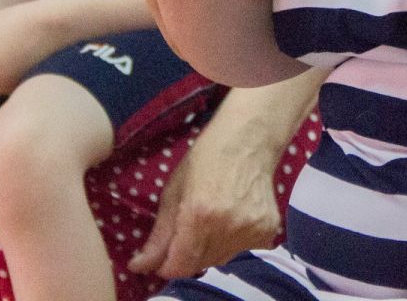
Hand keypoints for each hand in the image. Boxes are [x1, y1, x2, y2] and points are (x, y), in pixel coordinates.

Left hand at [128, 126, 282, 277]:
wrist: (249, 140)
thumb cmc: (206, 157)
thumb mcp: (174, 191)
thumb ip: (159, 234)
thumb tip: (139, 266)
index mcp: (199, 215)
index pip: (180, 266)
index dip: (168, 265)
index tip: (164, 255)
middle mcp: (227, 227)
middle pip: (200, 265)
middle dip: (188, 254)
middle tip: (189, 226)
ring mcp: (251, 230)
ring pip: (220, 260)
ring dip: (210, 249)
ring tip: (212, 218)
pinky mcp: (268, 231)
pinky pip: (242, 251)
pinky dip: (232, 242)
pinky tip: (232, 216)